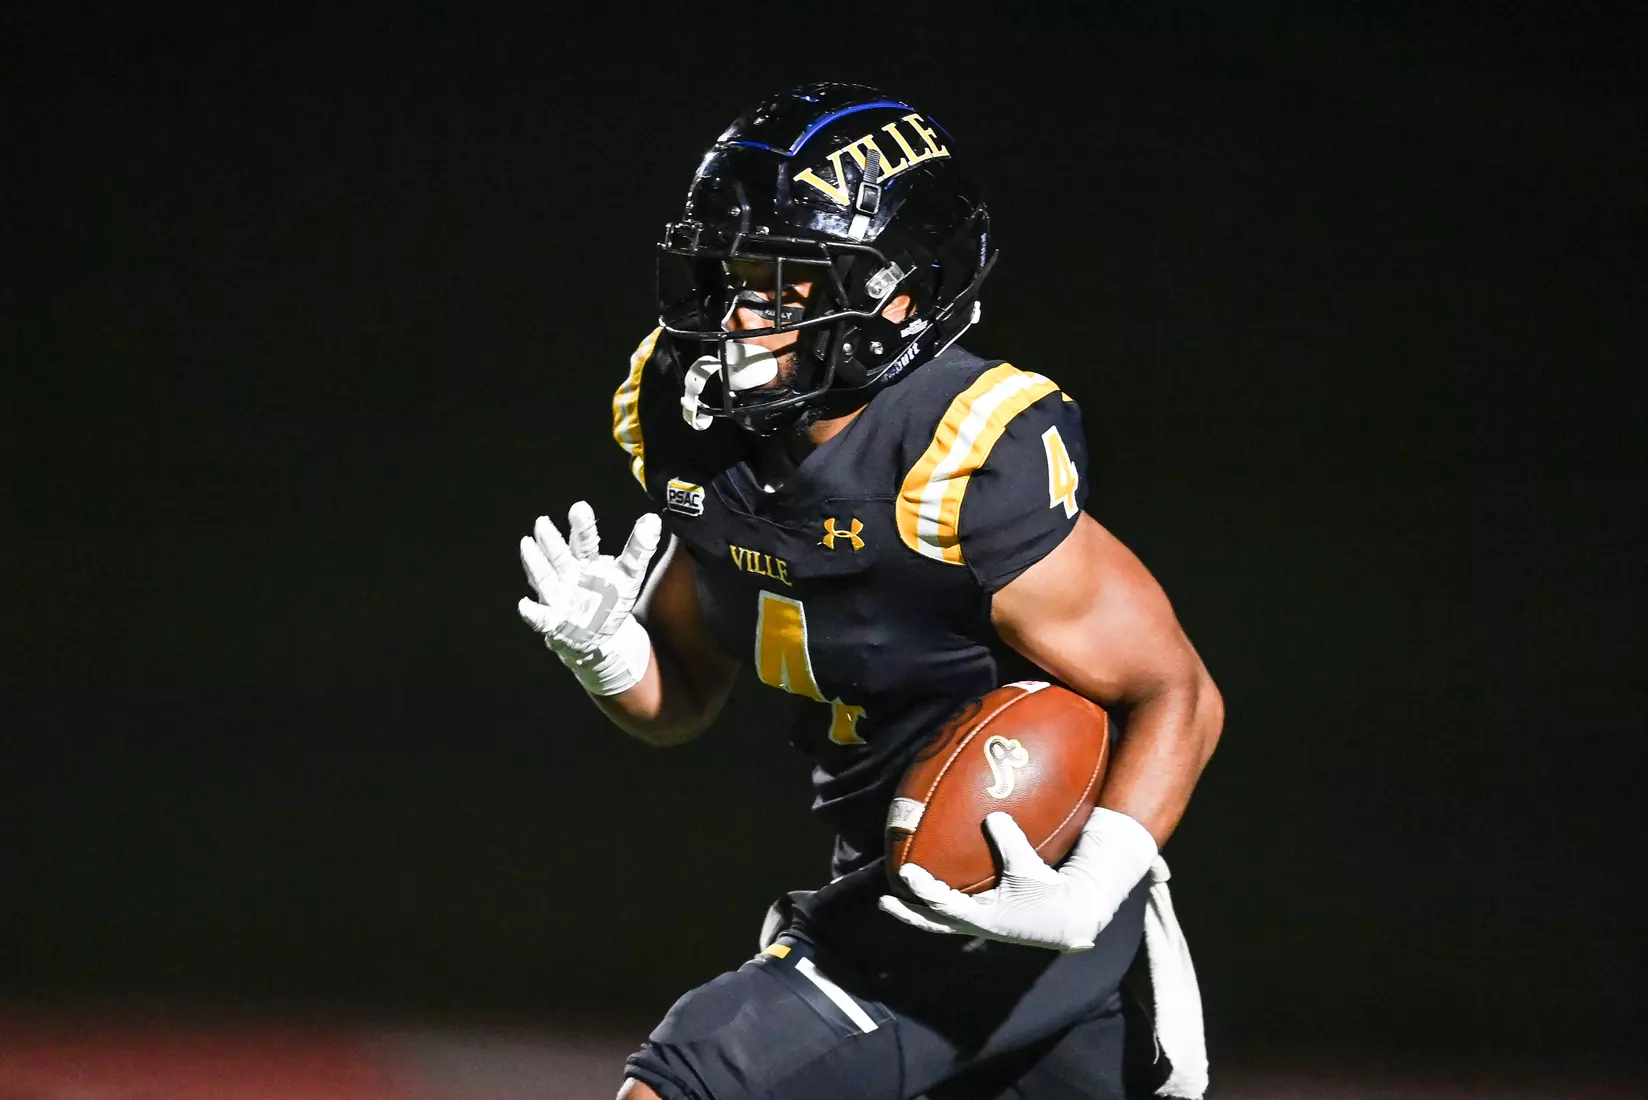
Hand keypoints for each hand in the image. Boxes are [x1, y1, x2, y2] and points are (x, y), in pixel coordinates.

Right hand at [517, 501, 661, 695]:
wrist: (598, 635)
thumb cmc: (610, 598)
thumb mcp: (629, 574)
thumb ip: (640, 548)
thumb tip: (653, 519)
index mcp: (587, 561)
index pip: (585, 542)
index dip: (583, 527)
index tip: (579, 507)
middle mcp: (568, 575)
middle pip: (560, 556)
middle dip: (551, 540)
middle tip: (542, 521)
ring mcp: (559, 597)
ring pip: (545, 579)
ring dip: (536, 564)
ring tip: (527, 545)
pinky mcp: (554, 622)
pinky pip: (542, 618)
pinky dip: (533, 613)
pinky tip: (525, 606)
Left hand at [878, 808, 1157, 951]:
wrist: (1072, 916)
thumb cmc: (1050, 894)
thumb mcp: (1029, 868)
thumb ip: (1009, 842)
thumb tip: (993, 816)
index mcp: (984, 919)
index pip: (945, 906)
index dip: (924, 890)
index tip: (906, 873)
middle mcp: (976, 924)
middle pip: (933, 922)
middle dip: (908, 912)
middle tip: (883, 902)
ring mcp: (980, 922)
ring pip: (942, 917)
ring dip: (921, 906)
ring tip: (900, 890)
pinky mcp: (987, 914)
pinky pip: (957, 905)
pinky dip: (942, 895)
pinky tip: (935, 877)